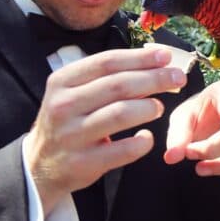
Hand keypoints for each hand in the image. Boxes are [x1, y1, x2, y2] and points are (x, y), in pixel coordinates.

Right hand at [25, 47, 186, 214]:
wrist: (41, 164)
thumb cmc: (70, 120)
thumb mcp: (75, 92)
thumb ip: (109, 76)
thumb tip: (157, 59)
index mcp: (62, 81)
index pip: (107, 62)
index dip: (140, 57)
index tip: (166, 56)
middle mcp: (64, 106)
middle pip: (118, 85)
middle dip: (154, 79)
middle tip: (178, 78)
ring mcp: (72, 135)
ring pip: (121, 114)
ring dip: (148, 107)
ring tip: (159, 107)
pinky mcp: (84, 162)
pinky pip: (124, 150)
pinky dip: (142, 142)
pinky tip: (147, 137)